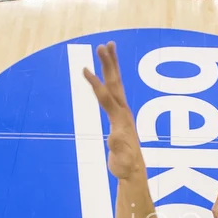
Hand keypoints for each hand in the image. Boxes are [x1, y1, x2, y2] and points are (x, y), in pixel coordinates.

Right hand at [83, 42, 141, 179]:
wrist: (134, 172)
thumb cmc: (125, 167)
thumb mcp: (121, 160)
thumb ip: (118, 148)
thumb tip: (114, 137)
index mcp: (121, 120)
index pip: (106, 97)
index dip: (95, 84)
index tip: (84, 69)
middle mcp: (124, 112)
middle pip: (115, 84)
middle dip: (109, 64)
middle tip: (103, 45)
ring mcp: (123, 113)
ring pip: (117, 85)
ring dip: (112, 66)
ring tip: (108, 48)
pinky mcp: (121, 117)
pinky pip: (115, 93)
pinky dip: (110, 80)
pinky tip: (109, 74)